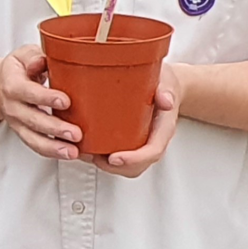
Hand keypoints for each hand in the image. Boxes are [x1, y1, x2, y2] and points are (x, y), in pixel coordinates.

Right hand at [0, 45, 81, 160]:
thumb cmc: (18, 70)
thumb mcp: (23, 55)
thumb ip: (33, 56)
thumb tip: (41, 61)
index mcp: (13, 85)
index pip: (28, 92)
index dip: (45, 98)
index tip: (65, 101)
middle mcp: (14, 107)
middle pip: (32, 120)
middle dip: (54, 128)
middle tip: (75, 133)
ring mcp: (19, 123)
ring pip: (33, 138)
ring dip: (53, 147)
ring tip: (72, 152)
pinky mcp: (26, 134)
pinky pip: (37, 146)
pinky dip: (54, 152)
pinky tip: (70, 154)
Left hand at [86, 63, 182, 177]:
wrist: (163, 87)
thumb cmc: (163, 84)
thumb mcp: (166, 82)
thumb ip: (165, 90)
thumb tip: (166, 100)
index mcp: (162, 130)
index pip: (152, 152)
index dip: (134, 159)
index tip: (113, 158)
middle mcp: (150, 141)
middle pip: (135, 166)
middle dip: (112, 167)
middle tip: (89, 155)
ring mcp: (138, 144)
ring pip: (123, 166)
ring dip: (102, 164)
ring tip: (82, 151)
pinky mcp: (127, 142)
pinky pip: (114, 158)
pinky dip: (98, 158)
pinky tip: (81, 147)